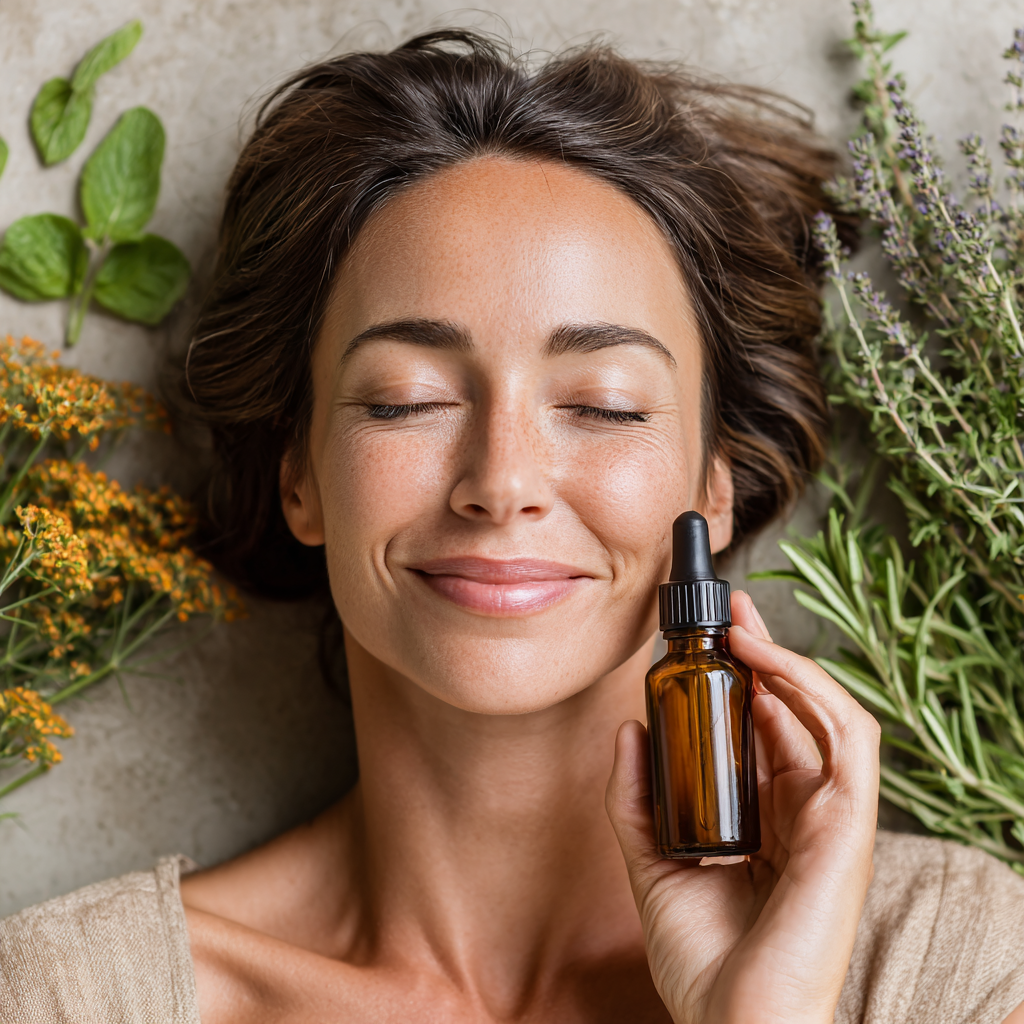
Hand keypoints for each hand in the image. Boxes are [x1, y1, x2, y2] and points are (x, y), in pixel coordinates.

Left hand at [606, 591, 879, 1023]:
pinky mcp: (846, 827)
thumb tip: (627, 728)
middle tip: (726, 607)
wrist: (727, 1021)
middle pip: (796, 711)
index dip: (747, 675)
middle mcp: (804, 810)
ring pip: (828, 714)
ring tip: (740, 626)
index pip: (765, 729)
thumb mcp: (650, 861)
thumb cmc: (700, 958)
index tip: (710, 634)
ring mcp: (830, 818)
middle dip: (765, 650)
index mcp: (769, 818)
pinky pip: (847, 740)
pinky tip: (766, 663)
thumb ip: (636, 797)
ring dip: (788, 660)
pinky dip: (811, 690)